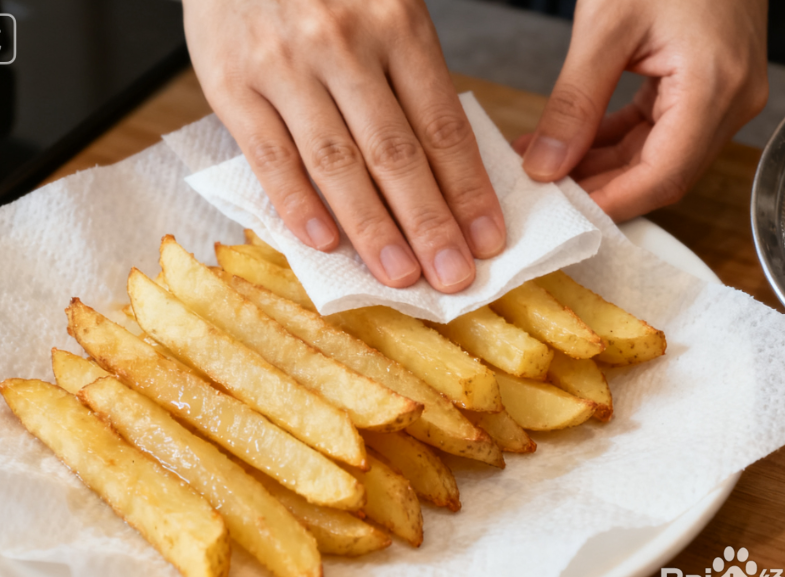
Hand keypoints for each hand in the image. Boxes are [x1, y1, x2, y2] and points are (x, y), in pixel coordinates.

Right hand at [183, 0, 505, 292]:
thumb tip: (444, 168)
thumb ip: (410, 79)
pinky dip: (297, 204)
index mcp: (397, 24)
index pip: (441, 125)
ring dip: (372, 228)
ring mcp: (283, 65)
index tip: (487, 239)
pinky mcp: (230, 83)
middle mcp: (343, 45)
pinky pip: (269, 155)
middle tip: (454, 276)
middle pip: (395, 153)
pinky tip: (324, 243)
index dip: (467, 190)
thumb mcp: (385, 7)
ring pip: (336, 163)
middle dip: (429, 223)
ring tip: (400, 275)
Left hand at [513, 0, 767, 221]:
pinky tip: (571, 142)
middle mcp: (730, 101)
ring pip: (655, 156)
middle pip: (660, 174)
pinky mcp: (705, 86)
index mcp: (715, 88)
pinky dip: (613, 139)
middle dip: (598, 187)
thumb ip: (574, 103)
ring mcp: (722, 95)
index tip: (562, 213)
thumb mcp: (606, 26)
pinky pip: (656, 129)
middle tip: (543, 192)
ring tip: (545, 165)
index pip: (663, 177)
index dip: (610, 202)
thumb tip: (545, 165)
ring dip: (600, 165)